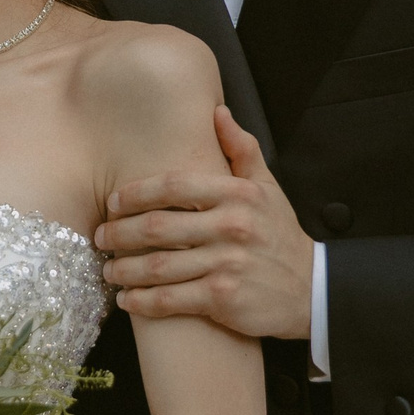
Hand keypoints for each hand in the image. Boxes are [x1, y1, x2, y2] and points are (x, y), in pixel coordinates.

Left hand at [96, 106, 312, 339]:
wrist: (313, 289)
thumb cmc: (280, 236)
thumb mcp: (267, 188)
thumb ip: (241, 149)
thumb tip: (218, 112)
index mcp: (237, 195)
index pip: (173, 185)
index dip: (136, 193)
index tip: (113, 202)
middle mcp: (231, 226)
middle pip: (158, 227)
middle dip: (119, 233)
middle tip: (100, 238)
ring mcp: (227, 263)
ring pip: (158, 266)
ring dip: (124, 270)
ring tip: (107, 271)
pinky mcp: (223, 297)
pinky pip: (170, 299)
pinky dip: (142, 301)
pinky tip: (127, 299)